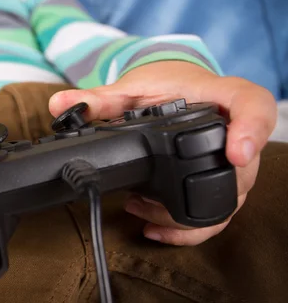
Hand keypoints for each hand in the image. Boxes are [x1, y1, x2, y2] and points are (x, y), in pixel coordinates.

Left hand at [49, 61, 276, 245]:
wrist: (175, 89)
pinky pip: (218, 212)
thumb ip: (98, 99)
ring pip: (231, 197)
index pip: (254, 106)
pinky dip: (187, 228)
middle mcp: (234, 129)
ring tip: (138, 209)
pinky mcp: (221, 179)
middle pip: (244, 167)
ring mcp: (232, 158)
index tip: (235, 153)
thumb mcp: (131, 88)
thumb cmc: (162, 84)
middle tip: (146, 198)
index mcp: (221, 95)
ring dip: (185, 216)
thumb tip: (59, 104)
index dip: (251, 130)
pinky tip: (153, 228)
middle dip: (199, 192)